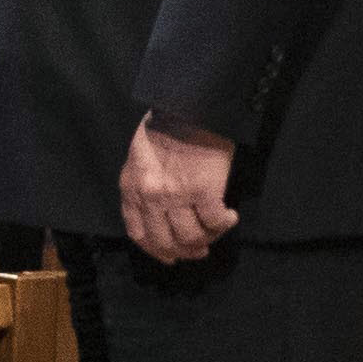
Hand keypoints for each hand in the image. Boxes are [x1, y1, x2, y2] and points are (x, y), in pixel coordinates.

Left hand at [116, 116, 239, 265]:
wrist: (189, 106)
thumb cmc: (166, 125)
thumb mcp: (139, 157)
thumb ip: (143, 186)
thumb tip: (160, 213)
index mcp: (132, 188)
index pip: (139, 233)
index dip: (156, 250)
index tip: (172, 255)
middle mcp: (150, 197)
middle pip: (166, 242)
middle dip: (185, 251)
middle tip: (201, 250)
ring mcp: (175, 196)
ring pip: (191, 237)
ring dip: (208, 238)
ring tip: (218, 228)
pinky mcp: (202, 191)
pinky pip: (214, 222)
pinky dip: (225, 223)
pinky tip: (230, 216)